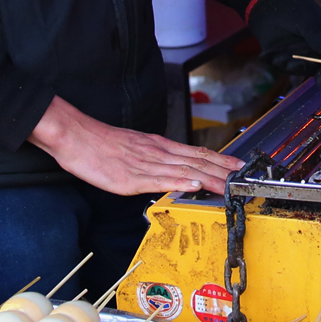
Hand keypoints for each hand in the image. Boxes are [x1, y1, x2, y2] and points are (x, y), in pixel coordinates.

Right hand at [30, 96, 241, 197]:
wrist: (76, 136)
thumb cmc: (100, 143)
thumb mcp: (134, 147)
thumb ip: (154, 158)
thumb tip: (171, 169)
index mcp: (158, 146)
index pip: (196, 153)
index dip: (220, 160)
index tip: (239, 167)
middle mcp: (157, 153)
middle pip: (197, 162)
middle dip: (223, 172)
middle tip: (244, 179)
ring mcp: (145, 164)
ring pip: (184, 170)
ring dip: (210, 179)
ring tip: (230, 185)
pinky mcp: (130, 177)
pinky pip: (159, 180)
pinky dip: (179, 182)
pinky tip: (193, 185)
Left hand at [246, 0, 320, 73]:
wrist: (268, 3)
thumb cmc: (294, 7)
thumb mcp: (309, 21)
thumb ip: (320, 38)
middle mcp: (318, 51)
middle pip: (315, 68)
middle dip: (302, 68)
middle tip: (290, 64)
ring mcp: (301, 56)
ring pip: (297, 69)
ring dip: (286, 65)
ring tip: (276, 56)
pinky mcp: (285, 58)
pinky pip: (281, 67)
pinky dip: (273, 62)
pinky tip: (265, 54)